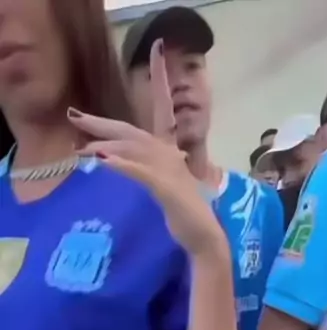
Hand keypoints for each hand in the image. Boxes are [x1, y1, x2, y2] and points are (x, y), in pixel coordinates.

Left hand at [68, 40, 222, 256]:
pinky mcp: (165, 187)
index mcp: (170, 150)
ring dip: (104, 145)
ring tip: (79, 148)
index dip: (160, 78)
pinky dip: (121, 164)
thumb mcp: (164, 185)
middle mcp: (169, 153)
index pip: (162, 109)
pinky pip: (139, 171)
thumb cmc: (184, 214)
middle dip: (101, 122)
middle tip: (74, 115)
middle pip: (131, 130)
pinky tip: (103, 159)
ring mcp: (168, 169)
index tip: (157, 47)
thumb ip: (148, 169)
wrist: (203, 236)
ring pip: (132, 148)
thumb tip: (127, 159)